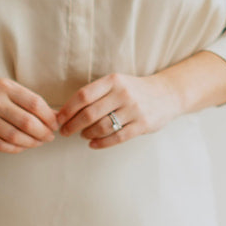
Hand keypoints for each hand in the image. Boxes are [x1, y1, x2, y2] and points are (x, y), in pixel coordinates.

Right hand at [0, 75, 58, 153]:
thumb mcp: (7, 88)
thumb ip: (28, 100)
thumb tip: (55, 115)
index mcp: (5, 87)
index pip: (35, 104)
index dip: (49, 117)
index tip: (55, 124)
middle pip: (27, 122)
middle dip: (44, 133)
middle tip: (49, 136)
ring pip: (15, 137)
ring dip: (32, 143)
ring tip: (38, 142)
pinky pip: (1, 145)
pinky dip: (16, 148)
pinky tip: (23, 146)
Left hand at [53, 72, 183, 148]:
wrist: (167, 94)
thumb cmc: (134, 90)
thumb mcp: (116, 83)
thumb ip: (96, 94)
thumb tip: (66, 111)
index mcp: (113, 81)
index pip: (83, 96)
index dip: (67, 110)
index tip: (59, 119)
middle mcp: (123, 94)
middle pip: (89, 114)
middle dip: (73, 125)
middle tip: (65, 132)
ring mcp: (134, 110)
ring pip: (102, 127)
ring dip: (87, 134)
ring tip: (83, 135)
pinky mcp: (142, 125)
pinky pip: (117, 137)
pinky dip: (101, 143)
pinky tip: (93, 144)